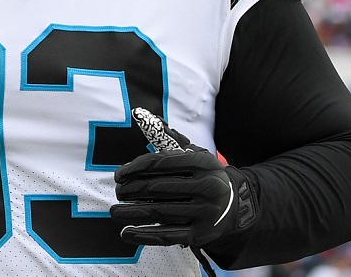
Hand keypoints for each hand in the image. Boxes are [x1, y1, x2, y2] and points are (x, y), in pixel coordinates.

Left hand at [110, 108, 255, 246]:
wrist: (235, 205)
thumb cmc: (204, 175)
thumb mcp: (194, 153)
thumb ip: (167, 136)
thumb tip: (139, 114)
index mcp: (203, 163)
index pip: (162, 163)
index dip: (136, 168)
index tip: (119, 175)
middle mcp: (207, 187)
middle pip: (159, 188)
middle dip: (132, 190)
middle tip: (118, 192)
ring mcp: (205, 212)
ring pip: (160, 212)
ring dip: (133, 212)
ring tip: (115, 211)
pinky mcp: (200, 234)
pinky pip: (167, 235)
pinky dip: (144, 235)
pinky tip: (126, 232)